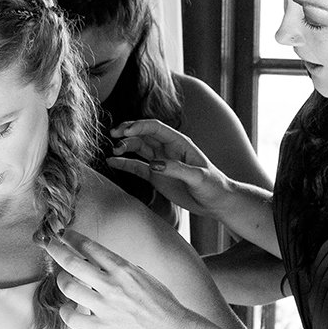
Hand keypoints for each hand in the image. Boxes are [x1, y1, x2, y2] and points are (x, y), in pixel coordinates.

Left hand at [43, 230, 203, 328]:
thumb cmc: (162, 303)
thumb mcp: (143, 275)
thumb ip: (120, 268)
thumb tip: (99, 261)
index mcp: (123, 269)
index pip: (90, 246)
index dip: (71, 238)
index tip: (62, 234)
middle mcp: (112, 285)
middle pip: (72, 262)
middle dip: (55, 250)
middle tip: (48, 245)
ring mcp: (106, 306)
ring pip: (68, 287)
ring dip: (62, 281)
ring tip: (65, 281)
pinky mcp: (103, 327)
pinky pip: (72, 317)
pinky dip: (66, 312)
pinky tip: (69, 309)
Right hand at [107, 119, 230, 217]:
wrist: (216, 202)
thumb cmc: (212, 186)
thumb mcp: (198, 176)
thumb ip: (176, 169)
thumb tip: (153, 165)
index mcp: (179, 142)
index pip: (156, 128)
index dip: (139, 126)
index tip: (124, 131)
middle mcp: (167, 149)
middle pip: (143, 135)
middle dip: (127, 133)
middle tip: (113, 135)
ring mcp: (160, 162)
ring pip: (138, 148)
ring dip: (125, 147)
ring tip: (113, 151)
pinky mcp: (155, 176)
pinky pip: (137, 167)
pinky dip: (124, 164)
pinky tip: (112, 162)